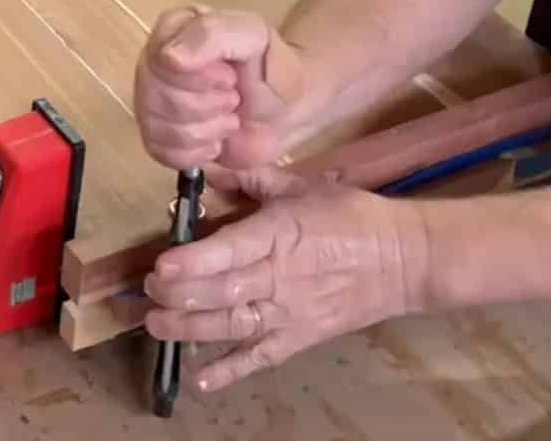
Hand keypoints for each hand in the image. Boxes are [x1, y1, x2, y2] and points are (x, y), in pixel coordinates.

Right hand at [134, 6, 306, 168]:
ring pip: (158, 127)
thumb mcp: (253, 37)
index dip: (200, 78)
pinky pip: (160, 152)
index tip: (230, 76)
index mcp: (172, 30)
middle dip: (207, 106)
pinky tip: (215, 140)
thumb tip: (169, 58)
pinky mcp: (158, 136)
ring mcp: (151, 100)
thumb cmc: (270, 69)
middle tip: (233, 98)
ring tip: (228, 118)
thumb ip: (212, 35)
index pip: (162, 61)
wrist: (286, 110)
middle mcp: (154, 63)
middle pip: (158, 97)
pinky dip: (196, 152)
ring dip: (206, 130)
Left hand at [143, 169, 429, 391]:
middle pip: (222, 292)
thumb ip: (250, 180)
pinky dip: (230, 371)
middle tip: (148, 290)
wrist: (403, 259)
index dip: (194, 261)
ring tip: (156, 325)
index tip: (161, 265)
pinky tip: (199, 379)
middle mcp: (279, 277)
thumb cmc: (350, 216)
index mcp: (279, 235)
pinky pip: (261, 358)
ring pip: (233, 326)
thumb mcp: (300, 186)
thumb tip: (206, 172)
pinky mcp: (299, 338)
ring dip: (190, 329)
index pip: (230, 252)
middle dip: (178, 294)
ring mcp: (289, 313)